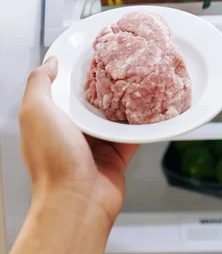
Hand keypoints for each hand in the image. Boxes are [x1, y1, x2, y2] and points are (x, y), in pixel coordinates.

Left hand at [18, 57, 138, 225]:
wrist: (77, 202)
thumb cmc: (53, 161)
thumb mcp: (36, 112)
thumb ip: (40, 83)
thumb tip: (51, 62)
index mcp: (52, 118)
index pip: (66, 89)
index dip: (79, 71)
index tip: (96, 52)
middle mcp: (74, 130)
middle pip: (95, 100)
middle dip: (109, 84)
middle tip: (127, 62)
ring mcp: (98, 144)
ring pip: (117, 116)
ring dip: (130, 102)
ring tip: (144, 80)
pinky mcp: (119, 155)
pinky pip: (135, 135)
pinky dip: (144, 124)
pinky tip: (154, 109)